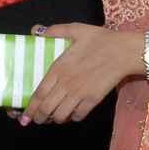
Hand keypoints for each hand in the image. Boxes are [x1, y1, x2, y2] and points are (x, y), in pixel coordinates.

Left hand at [20, 23, 140, 124]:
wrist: (123, 51)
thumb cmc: (100, 39)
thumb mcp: (76, 30)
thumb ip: (55, 31)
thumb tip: (36, 30)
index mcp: (59, 68)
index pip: (39, 93)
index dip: (31, 107)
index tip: (25, 115)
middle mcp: (67, 84)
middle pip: (47, 108)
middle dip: (39, 117)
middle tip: (37, 120)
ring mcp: (80, 94)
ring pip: (61, 115)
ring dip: (55, 119)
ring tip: (53, 118)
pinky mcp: (93, 100)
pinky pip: (79, 115)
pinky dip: (73, 117)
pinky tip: (72, 113)